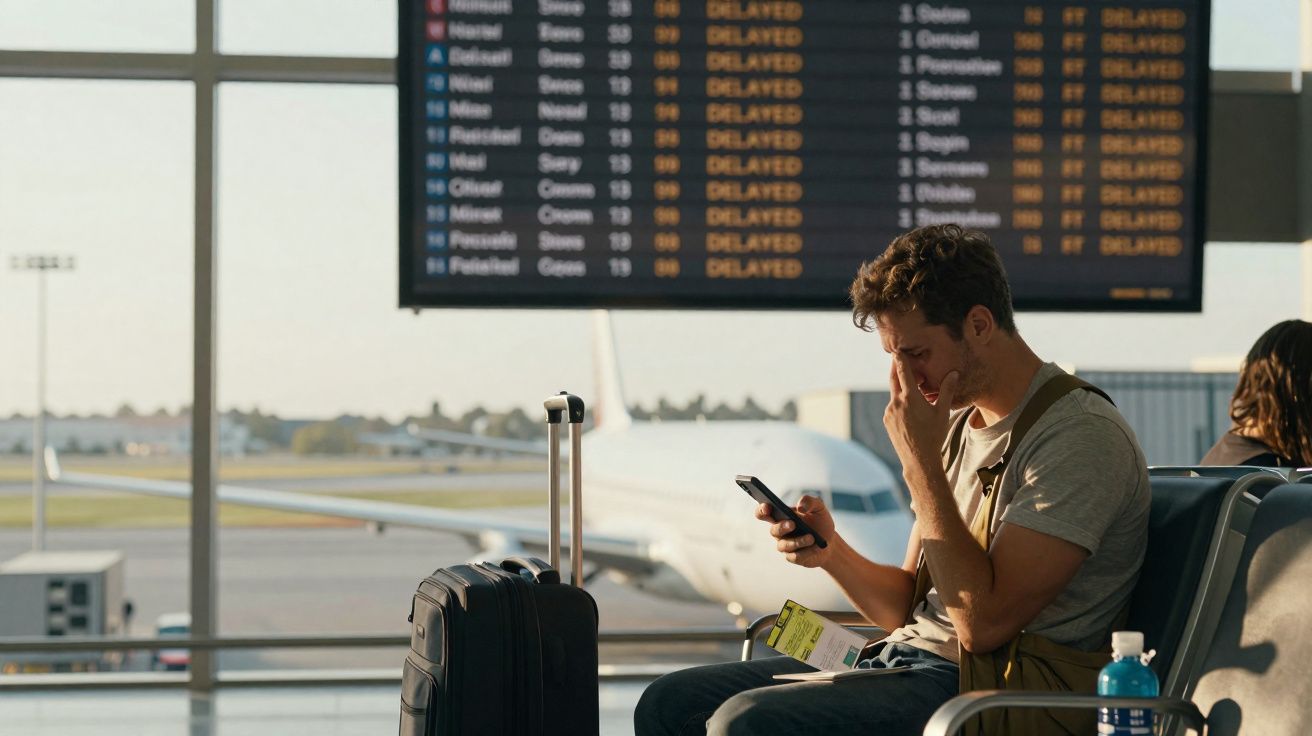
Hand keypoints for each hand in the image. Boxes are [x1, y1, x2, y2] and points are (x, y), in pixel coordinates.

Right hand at [755, 495, 837, 568]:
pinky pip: (795, 556)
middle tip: (793, 524)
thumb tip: (800, 506)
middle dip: (782, 527)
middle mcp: (780, 531)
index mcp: (781, 515)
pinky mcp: (793, 557)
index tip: (767, 507)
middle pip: (773, 530)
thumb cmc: (820, 522)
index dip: (762, 509)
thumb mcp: (819, 508)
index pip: (764, 512)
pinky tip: (816, 547)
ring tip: (812, 538)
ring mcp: (785, 545)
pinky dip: (807, 552)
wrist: (830, 542)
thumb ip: (810, 501)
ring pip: (785, 545)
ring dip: (798, 541)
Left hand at [884, 358, 958, 476]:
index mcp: (910, 397)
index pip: (902, 371)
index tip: (897, 349)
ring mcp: (889, 412)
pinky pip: (893, 406)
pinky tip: (909, 407)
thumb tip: (954, 373)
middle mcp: (896, 402)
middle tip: (898, 358)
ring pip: (894, 394)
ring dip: (900, 388)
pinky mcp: (887, 420)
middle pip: (893, 378)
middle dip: (896, 368)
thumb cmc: (934, 435)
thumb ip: (946, 390)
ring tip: (910, 385)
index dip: (899, 359)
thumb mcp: (942, 412)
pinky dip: (899, 402)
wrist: (919, 460)